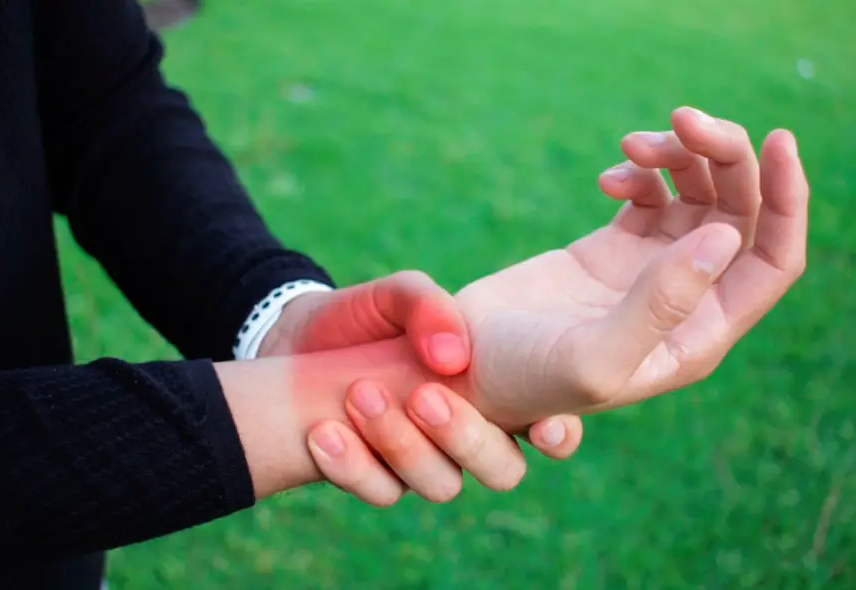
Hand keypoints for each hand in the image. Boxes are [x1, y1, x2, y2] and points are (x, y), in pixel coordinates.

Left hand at [257, 271, 582, 503]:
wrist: (297, 340)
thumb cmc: (366, 317)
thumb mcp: (397, 295)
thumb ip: (428, 308)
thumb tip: (454, 357)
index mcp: (494, 390)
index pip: (549, 425)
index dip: (558, 433)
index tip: (545, 425)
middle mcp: (469, 435)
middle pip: (502, 469)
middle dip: (467, 438)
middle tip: (423, 396)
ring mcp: (424, 462)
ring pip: (442, 485)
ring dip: (403, 446)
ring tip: (359, 396)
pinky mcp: (377, 476)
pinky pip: (381, 492)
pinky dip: (353, 467)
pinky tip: (324, 433)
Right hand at [454, 107, 807, 428]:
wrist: (463, 366)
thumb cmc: (526, 380)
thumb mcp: (594, 357)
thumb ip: (662, 303)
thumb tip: (727, 238)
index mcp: (698, 333)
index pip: (772, 262)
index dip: (787, 201)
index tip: (776, 139)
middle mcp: (686, 299)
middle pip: (739, 212)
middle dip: (724, 157)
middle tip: (681, 119)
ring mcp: (651, 270)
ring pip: (699, 193)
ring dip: (680, 155)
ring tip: (635, 144)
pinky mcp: (614, 246)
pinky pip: (652, 192)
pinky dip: (639, 171)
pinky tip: (607, 178)